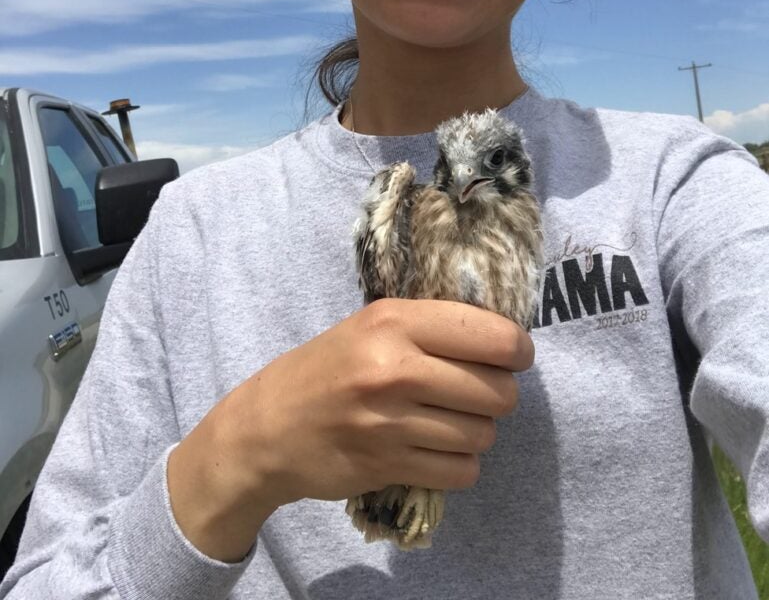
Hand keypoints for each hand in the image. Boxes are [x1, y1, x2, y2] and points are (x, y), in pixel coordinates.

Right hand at [168, 298, 533, 560]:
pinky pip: (462, 471)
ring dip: (478, 431)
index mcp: (393, 322)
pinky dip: (460, 464)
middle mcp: (394, 369)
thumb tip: (504, 338)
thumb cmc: (326, 367)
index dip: (516, 349)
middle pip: (497, 391)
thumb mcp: (371, 326)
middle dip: (499, 394)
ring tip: (451, 420)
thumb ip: (429, 326)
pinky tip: (437, 449)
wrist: (267, 427)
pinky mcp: (388, 466)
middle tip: (478, 392)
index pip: (491, 335)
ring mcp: (390, 422)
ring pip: (483, 434)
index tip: (513, 356)